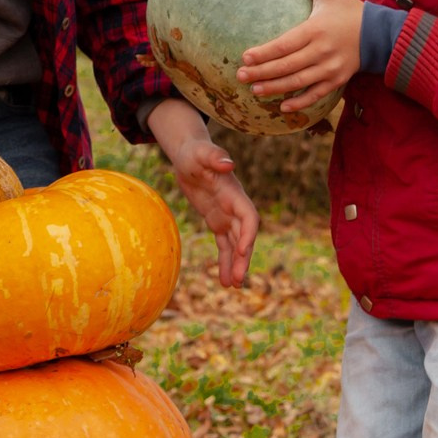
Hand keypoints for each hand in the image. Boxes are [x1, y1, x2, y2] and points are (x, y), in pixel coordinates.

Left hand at [148, 98, 260, 286]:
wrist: (188, 154)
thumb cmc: (194, 151)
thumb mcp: (201, 152)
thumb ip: (214, 156)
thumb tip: (229, 164)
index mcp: (234, 193)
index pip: (249, 217)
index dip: (248, 234)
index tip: (243, 251)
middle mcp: (234, 207)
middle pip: (244, 236)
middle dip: (243, 257)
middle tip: (239, 280)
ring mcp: (227, 215)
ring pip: (235, 244)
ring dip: (236, 264)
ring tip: (233, 286)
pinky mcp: (217, 221)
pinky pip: (224, 244)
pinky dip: (225, 261)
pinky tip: (224, 280)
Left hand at [235, 0, 362, 111]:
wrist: (379, 33)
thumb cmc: (349, 10)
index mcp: (316, 29)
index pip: (285, 44)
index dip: (264, 52)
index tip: (245, 56)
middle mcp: (322, 51)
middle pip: (287, 66)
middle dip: (262, 72)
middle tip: (240, 76)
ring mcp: (331, 68)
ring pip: (298, 82)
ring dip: (275, 88)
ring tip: (254, 90)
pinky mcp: (337, 80)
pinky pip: (316, 94)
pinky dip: (300, 102)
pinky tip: (283, 107)